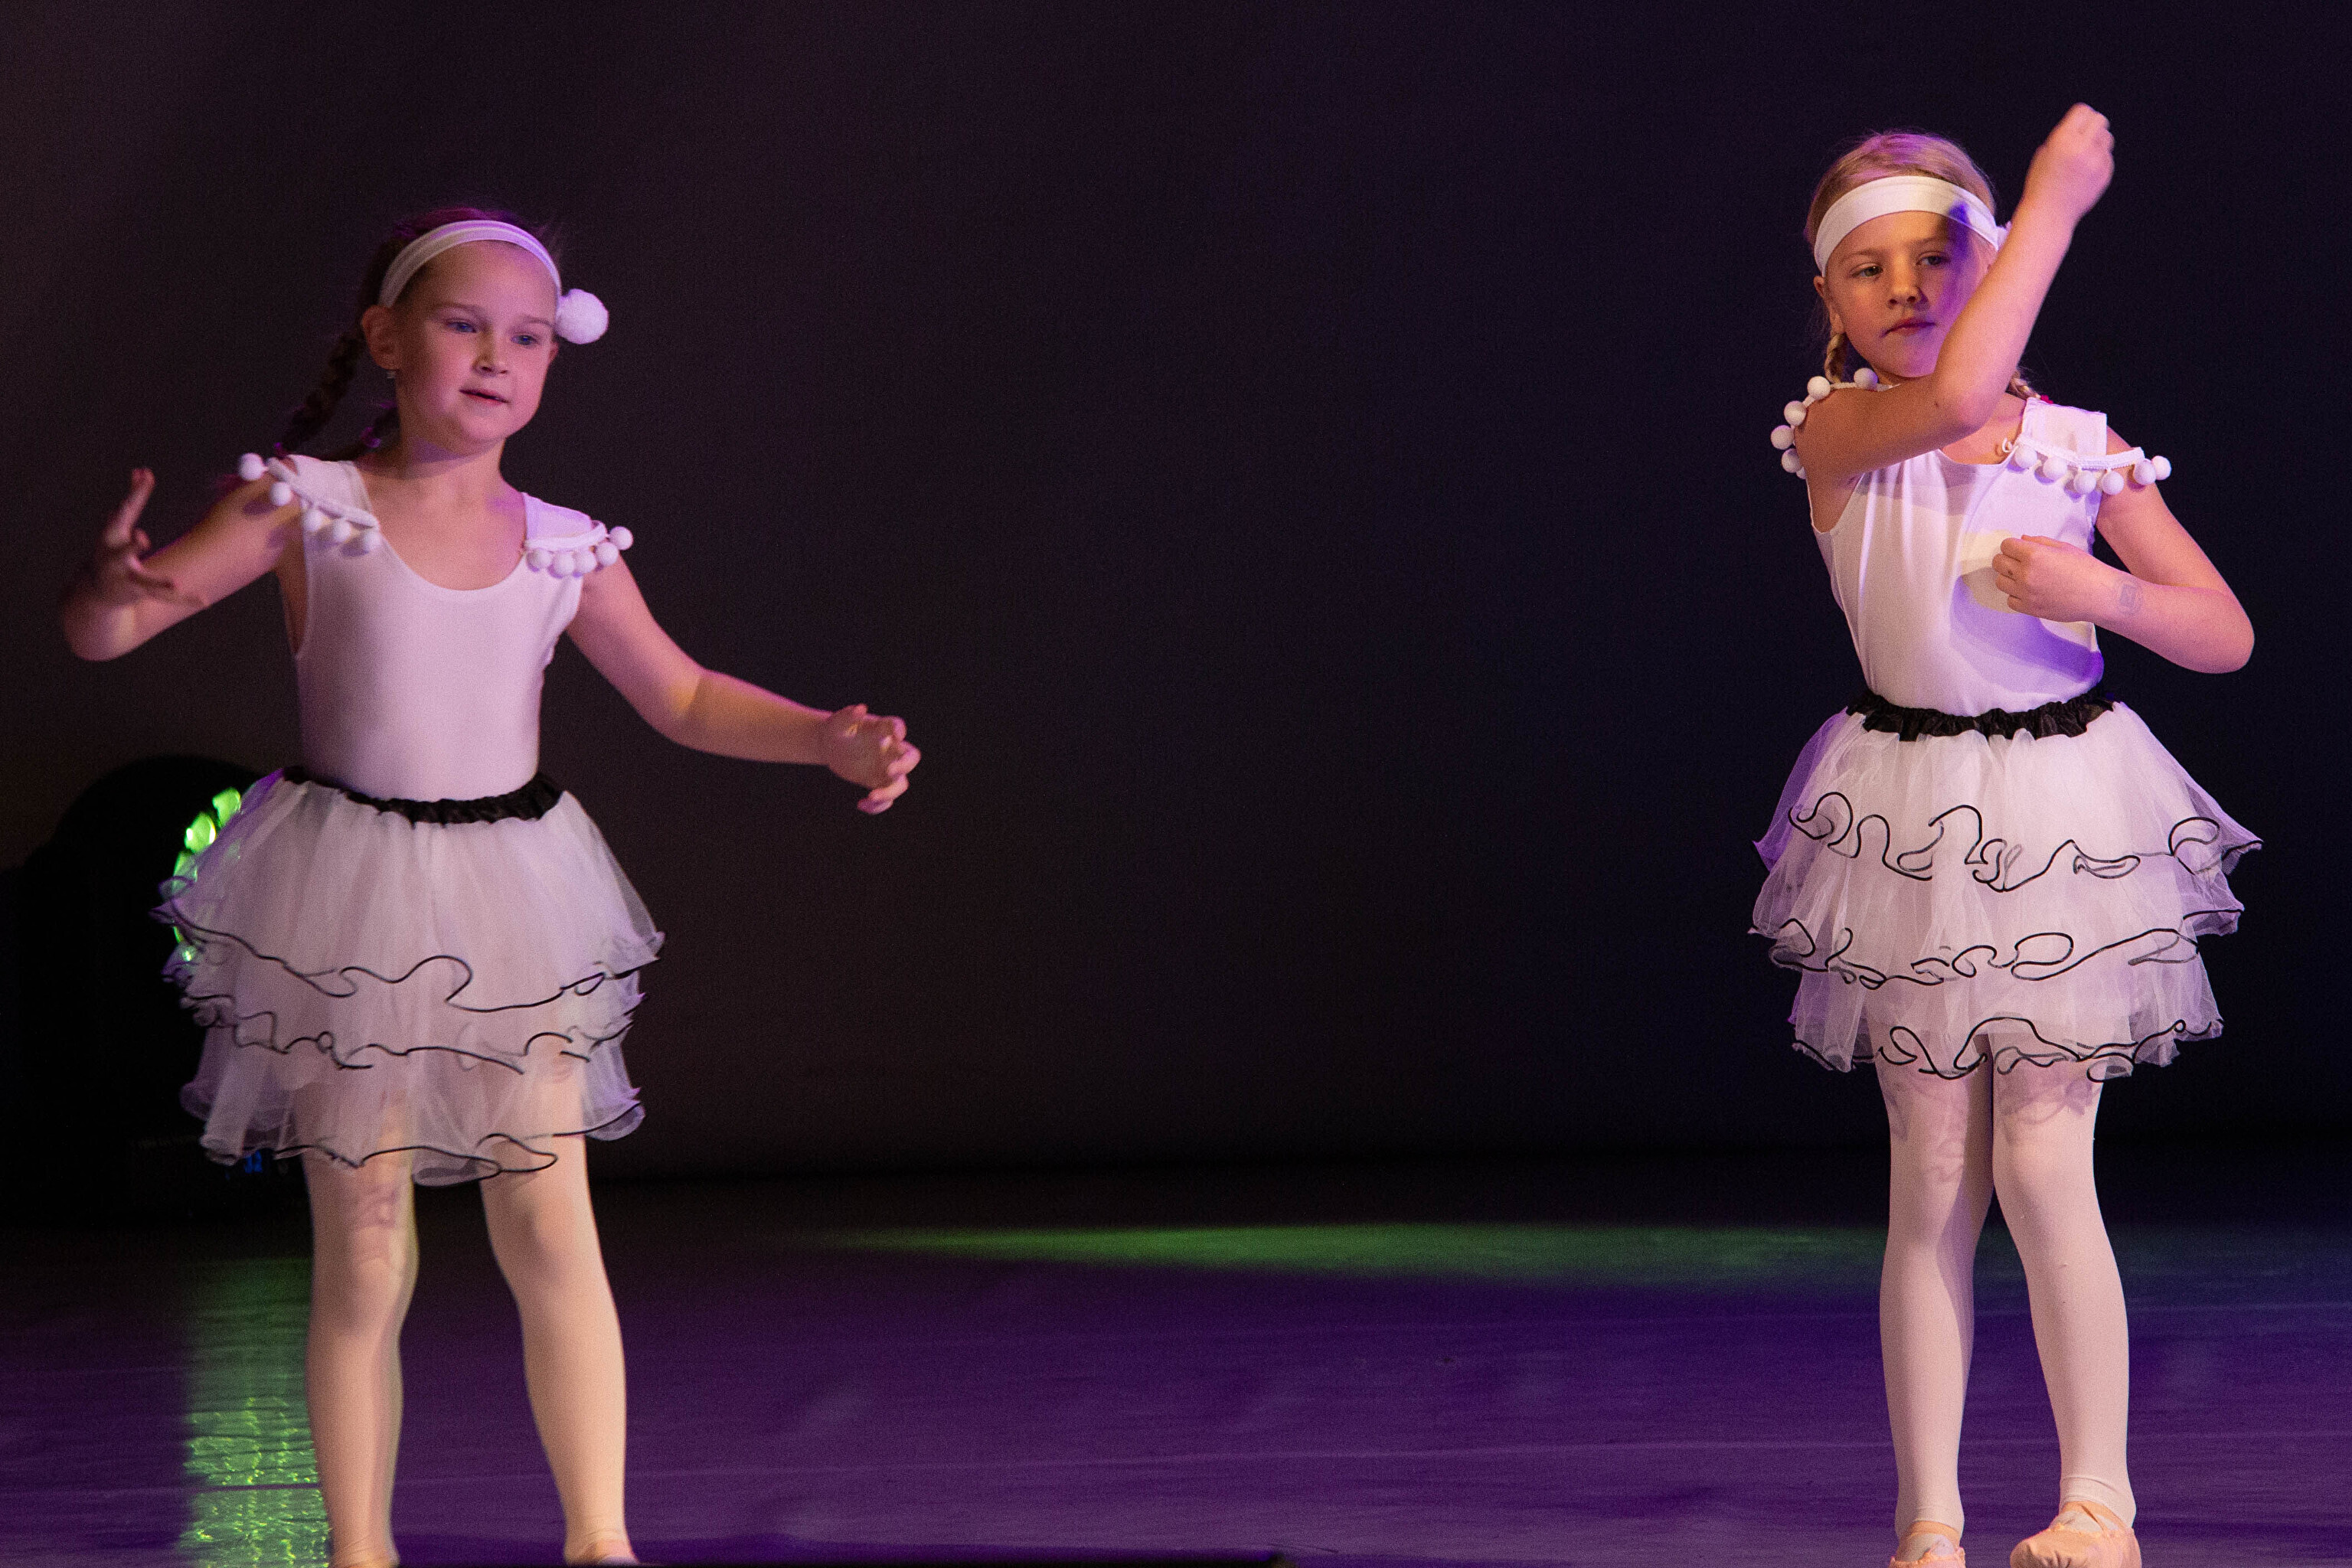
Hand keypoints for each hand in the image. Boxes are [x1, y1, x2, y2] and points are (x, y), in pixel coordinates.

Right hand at [80, 469, 199, 608]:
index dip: (136, 494)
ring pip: (145, 581)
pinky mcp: (138, 593)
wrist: (94, 591)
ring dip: (159, 581)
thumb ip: (133, 499)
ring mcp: (125, 578)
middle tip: (142, 538)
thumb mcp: (118, 526)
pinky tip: (205, 600)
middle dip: (132, 546)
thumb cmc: (109, 549)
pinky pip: (164, 597)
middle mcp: (114, 558)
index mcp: (110, 537)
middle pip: (124, 551)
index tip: (145, 476)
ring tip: (175, 582)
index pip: (124, 512)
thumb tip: (141, 471)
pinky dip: (184, 598)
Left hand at [822, 703, 920, 813]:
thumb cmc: (837, 729)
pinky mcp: (878, 782)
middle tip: (890, 771)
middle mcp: (890, 750)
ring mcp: (886, 768)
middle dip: (905, 765)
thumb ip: (848, 715)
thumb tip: (860, 709)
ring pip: (901, 783)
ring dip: (890, 792)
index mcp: (882, 730)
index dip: (899, 730)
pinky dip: (878, 806)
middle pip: (910, 757)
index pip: (896, 726)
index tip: (897, 734)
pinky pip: (887, 799)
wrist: (831, 746)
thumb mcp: (838, 722)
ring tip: (871, 796)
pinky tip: (861, 805)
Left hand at [1992, 534, 2127, 622]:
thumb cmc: (2086, 570)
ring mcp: (2026, 593)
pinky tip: (2029, 591)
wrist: (2099, 595)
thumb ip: (2039, 542)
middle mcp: (2027, 574)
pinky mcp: (2030, 608)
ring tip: (2025, 576)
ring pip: (2000, 582)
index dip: (2012, 545)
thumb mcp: (2064, 548)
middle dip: (2007, 559)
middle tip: (2019, 561)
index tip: (2018, 548)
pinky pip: (2009, 600)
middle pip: (1998, 563)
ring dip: (2009, 577)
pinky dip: (2016, 595)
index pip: (2006, 545)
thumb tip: (2022, 539)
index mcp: (2035, 555)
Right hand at [2017, 104, 2112, 225]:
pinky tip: (2085, 174)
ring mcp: (2096, 162)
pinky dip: (2099, 162)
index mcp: (2062, 140)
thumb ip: (2062, 137)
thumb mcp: (2044, 154)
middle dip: (2093, 125)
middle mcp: (2081, 147)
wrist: (2048, 215)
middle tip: (2085, 135)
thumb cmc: (2041, 184)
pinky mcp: (2105, 174)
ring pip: (2107, 138)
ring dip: (2098, 142)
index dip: (2080, 116)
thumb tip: (2083, 127)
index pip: (2083, 111)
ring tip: (2084, 156)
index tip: (2078, 123)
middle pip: (2100, 120)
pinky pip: (2107, 158)